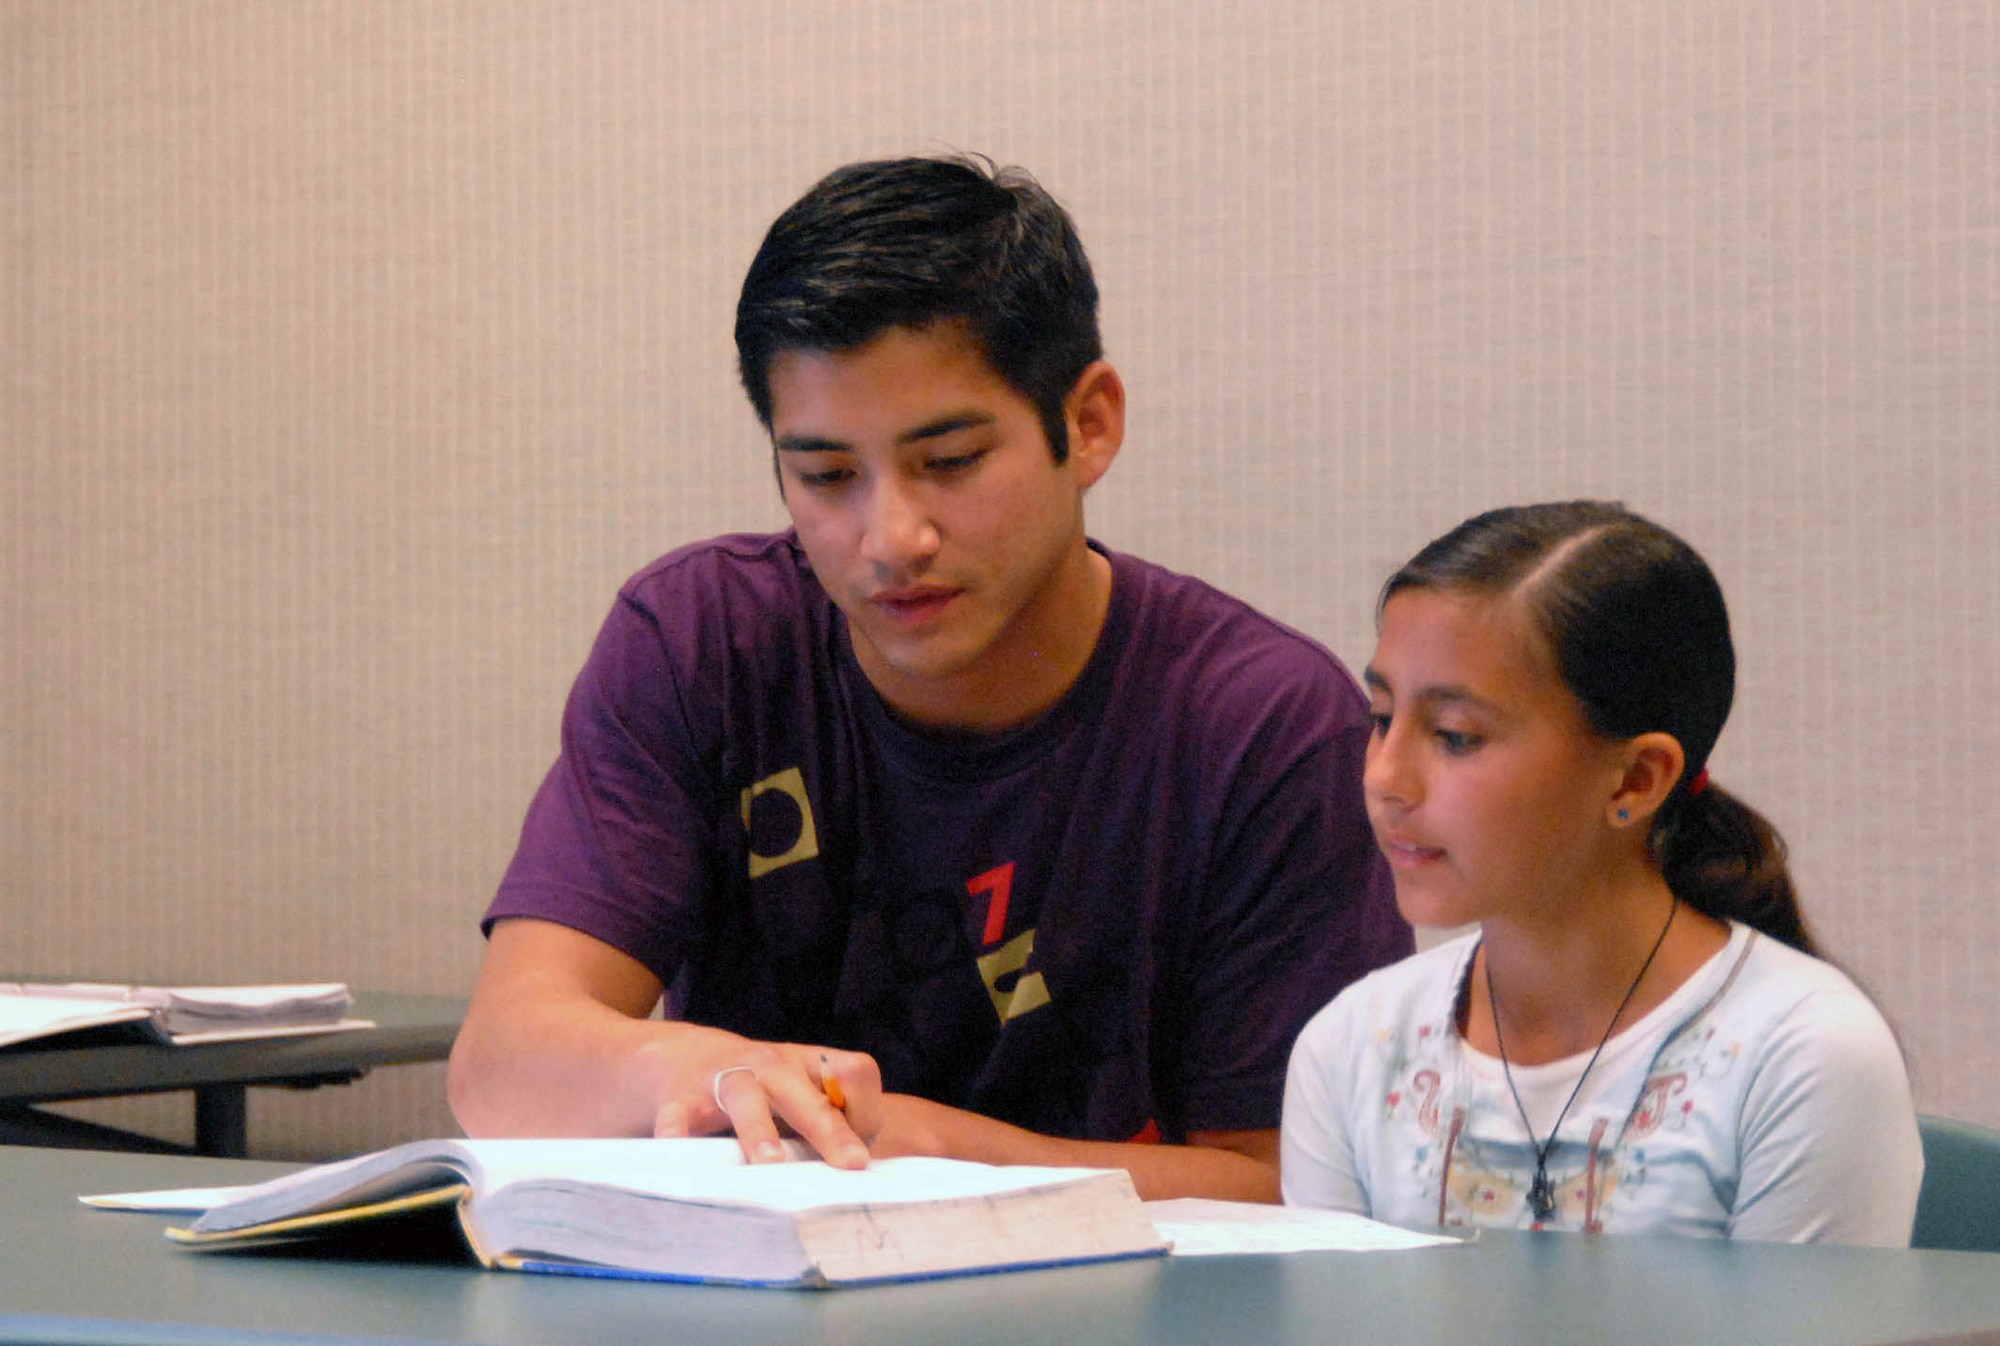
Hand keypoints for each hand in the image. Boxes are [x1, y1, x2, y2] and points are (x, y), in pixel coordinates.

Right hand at [645, 1035, 879, 1169]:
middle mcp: (770, 1064)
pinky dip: (678, 1133)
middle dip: (828, 1128)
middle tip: (851, 1164)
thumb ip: (831, 1122)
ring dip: (759, 1129)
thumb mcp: (800, 1095)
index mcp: (808, 1063)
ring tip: (770, 1163)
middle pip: (804, 1091)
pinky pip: (679, 1114)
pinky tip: (679, 1150)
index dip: (866, 1108)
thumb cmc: (762, 1092)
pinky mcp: (682, 1097)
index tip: (858, 1153)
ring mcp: (725, 1076)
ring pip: (745, 1096)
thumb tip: (863, 1172)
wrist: (685, 1058)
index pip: (855, 1070)